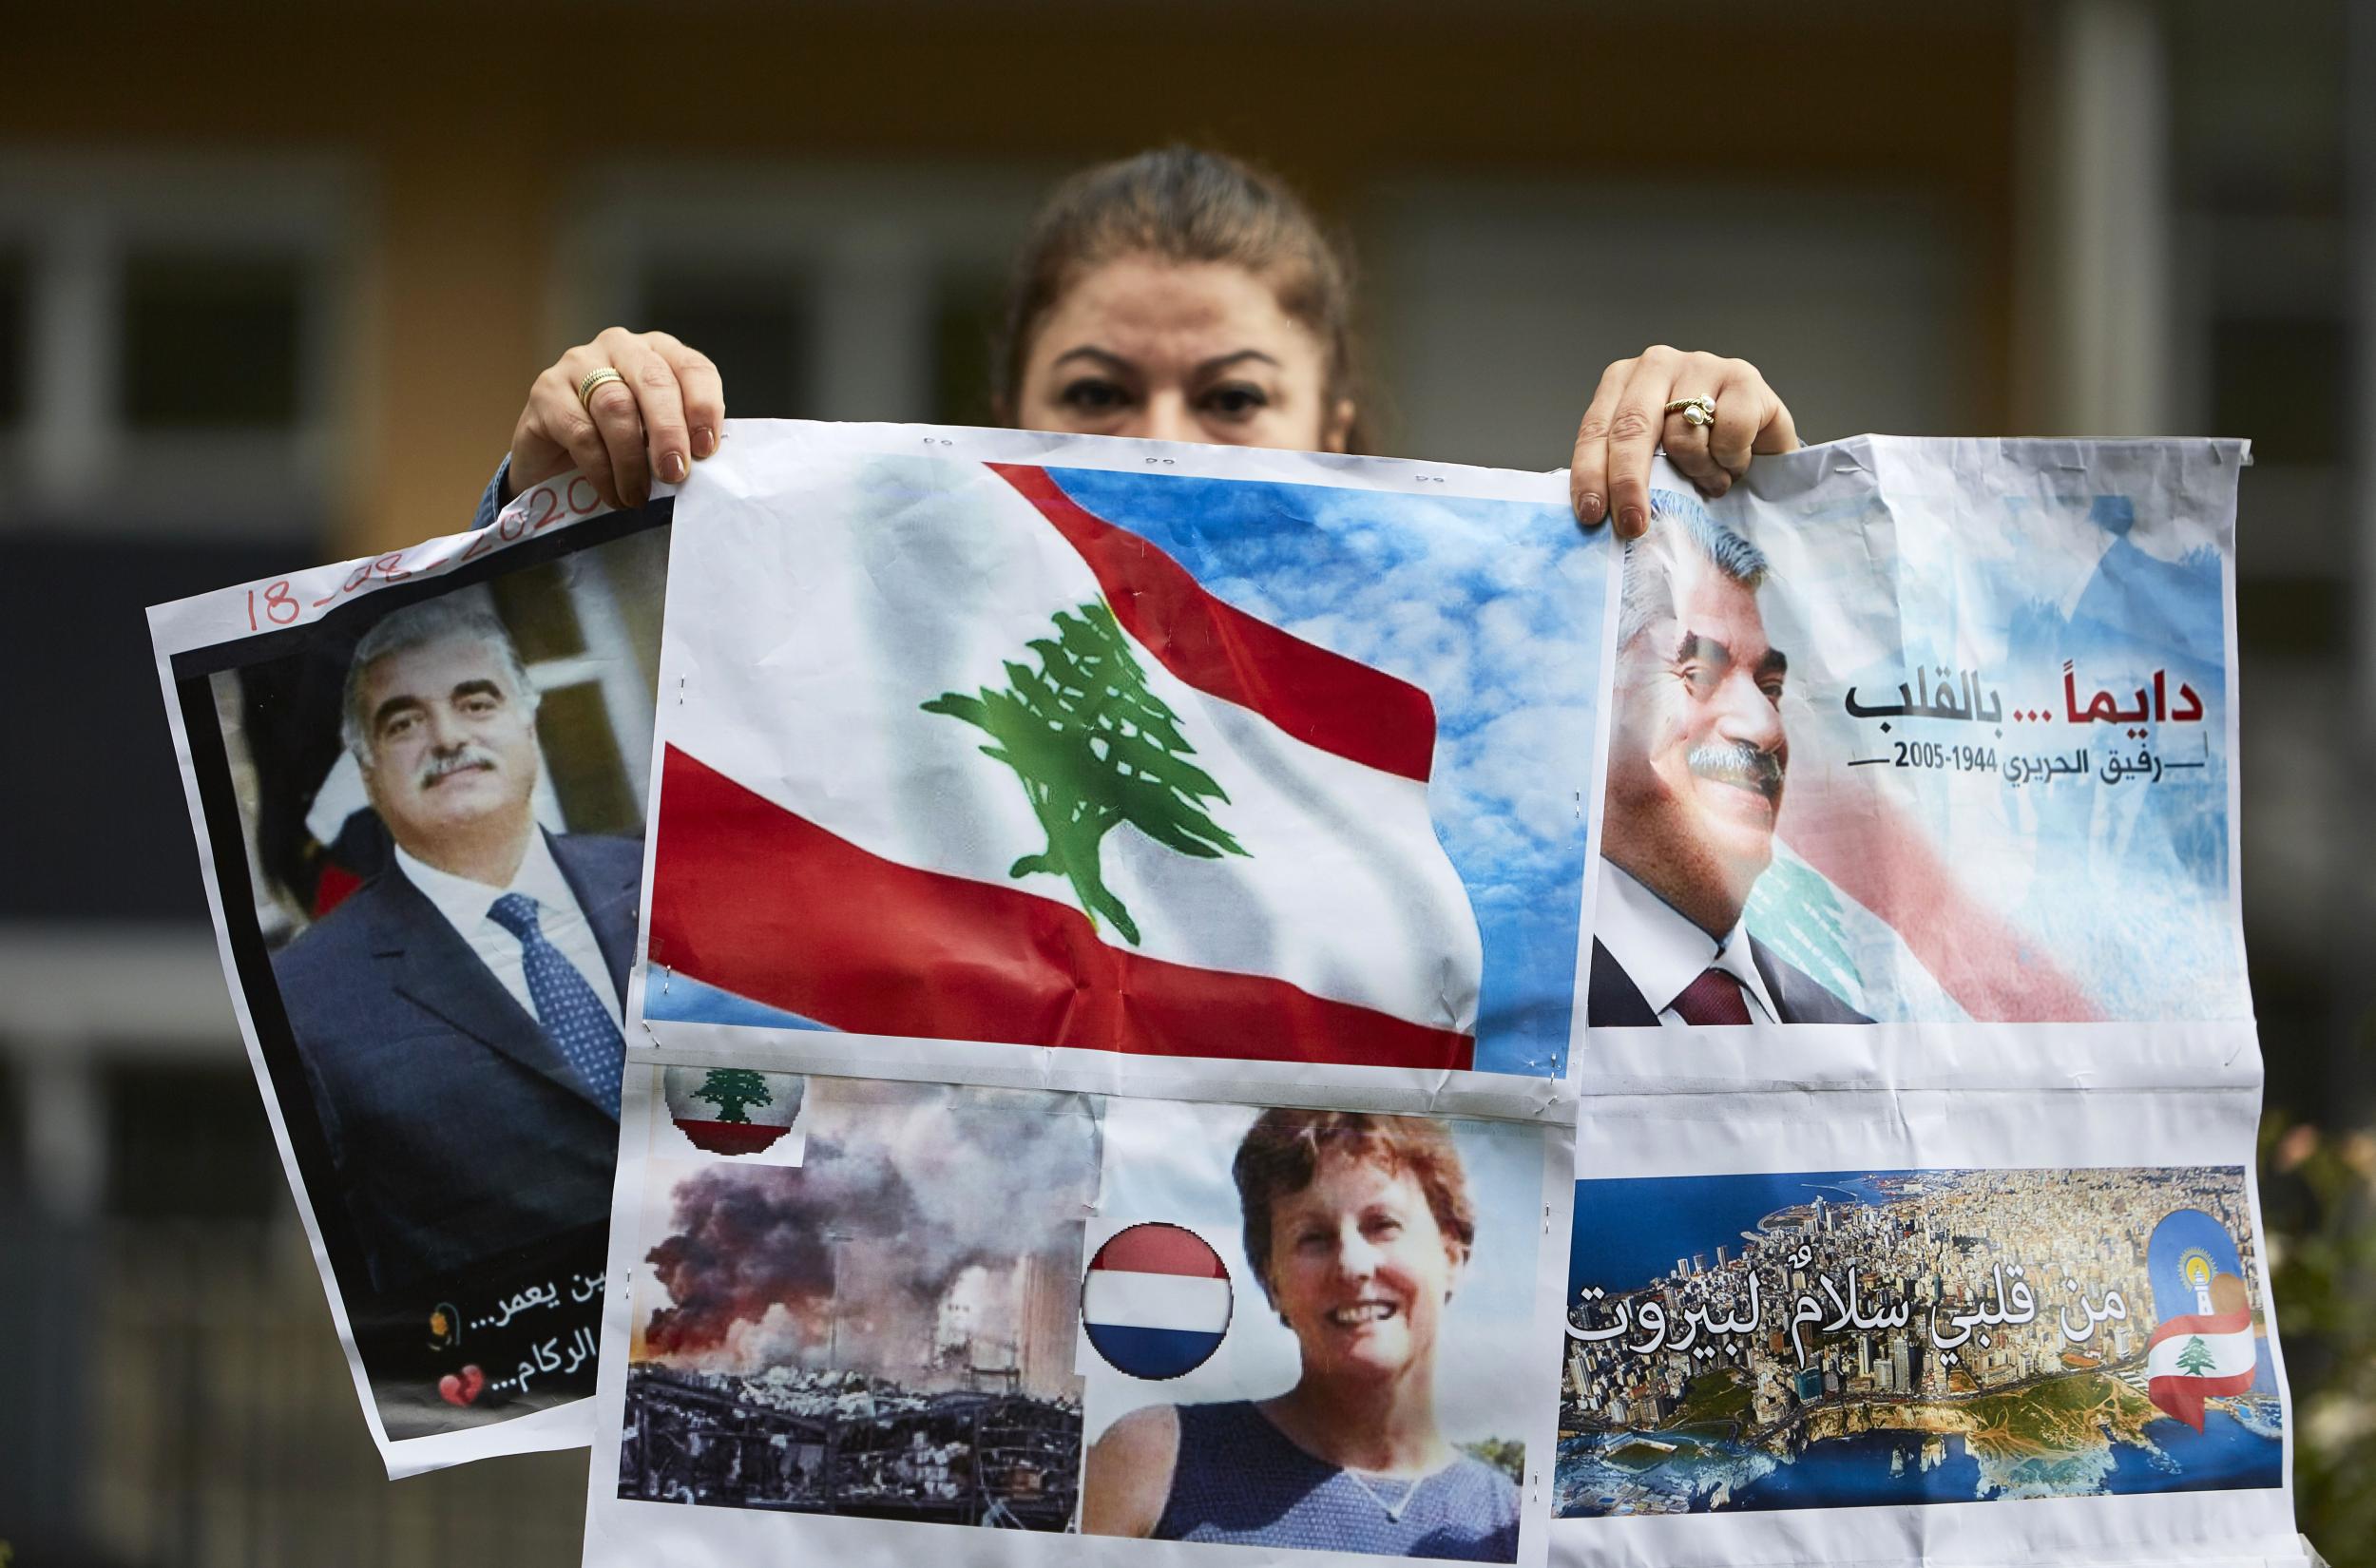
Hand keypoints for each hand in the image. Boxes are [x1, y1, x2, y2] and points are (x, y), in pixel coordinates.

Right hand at [509, 327, 725, 509]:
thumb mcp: (655, 438)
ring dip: (632, 459)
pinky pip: (581, 431)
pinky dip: (602, 470)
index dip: (704, 407)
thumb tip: (706, 466)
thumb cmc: (617, 445)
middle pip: (654, 381)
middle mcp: (621, 347)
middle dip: (669, 432)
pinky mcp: (546, 390)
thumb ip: (681, 439)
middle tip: (674, 474)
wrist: (553, 461)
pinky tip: (612, 493)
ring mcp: (579, 364)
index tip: (706, 449)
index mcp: (659, 352)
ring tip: (638, 496)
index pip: (692, 367)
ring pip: (616, 405)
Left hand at [1569, 347, 1798, 537]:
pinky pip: (1728, 433)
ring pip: (1682, 435)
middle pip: (1632, 427)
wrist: (1761, 447)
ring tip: (1709, 477)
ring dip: (1696, 472)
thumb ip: (1621, 474)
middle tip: (1633, 525)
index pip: (1596, 429)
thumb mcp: (1651, 463)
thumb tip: (1596, 519)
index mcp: (1622, 381)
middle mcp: (1656, 365)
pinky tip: (1734, 460)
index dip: (1590, 473)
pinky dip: (1730, 460)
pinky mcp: (1742, 376)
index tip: (1591, 514)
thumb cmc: (1699, 454)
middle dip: (1628, 482)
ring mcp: (1700, 365)